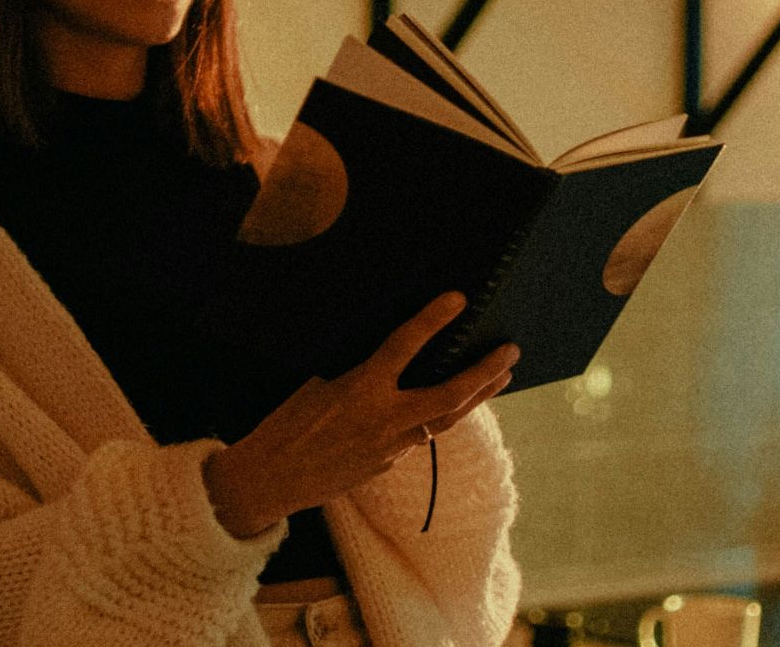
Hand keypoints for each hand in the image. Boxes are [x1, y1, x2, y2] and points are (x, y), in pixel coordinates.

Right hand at [203, 291, 518, 537]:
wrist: (269, 479)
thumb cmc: (285, 424)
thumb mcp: (317, 384)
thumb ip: (357, 371)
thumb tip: (388, 357)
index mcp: (359, 389)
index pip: (405, 346)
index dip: (433, 320)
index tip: (458, 299)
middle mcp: (383, 420)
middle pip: (450, 396)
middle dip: (485, 372)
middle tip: (510, 351)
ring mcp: (390, 448)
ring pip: (446, 421)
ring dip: (477, 397)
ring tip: (502, 377)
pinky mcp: (387, 465)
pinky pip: (418, 437)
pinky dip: (436, 418)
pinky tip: (447, 407)